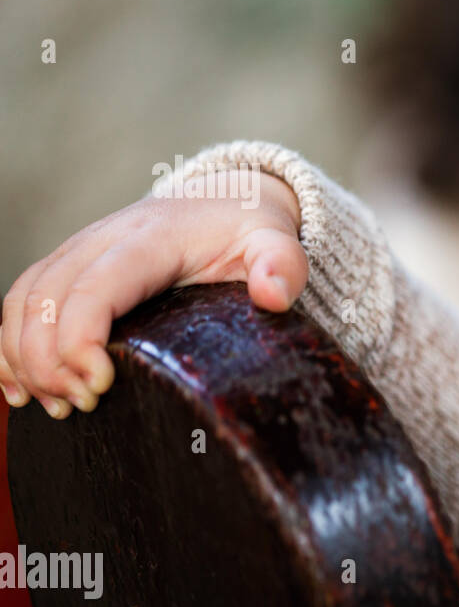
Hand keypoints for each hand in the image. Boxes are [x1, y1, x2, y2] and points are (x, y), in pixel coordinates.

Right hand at [1, 170, 303, 416]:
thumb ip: (284, 264)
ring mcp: (78, 253)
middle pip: (48, 300)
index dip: (80, 338)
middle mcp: (101, 241)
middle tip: (82, 406)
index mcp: (149, 239)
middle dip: (50, 361)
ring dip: (25, 359)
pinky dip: (9, 346)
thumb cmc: (248, 228)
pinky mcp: (68, 268)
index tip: (99, 386)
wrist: (224, 200)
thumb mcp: (277, 240)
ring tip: (57, 406)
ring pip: (24, 302)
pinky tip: (19, 390)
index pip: (95, 287)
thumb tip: (274, 295)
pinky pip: (21, 302)